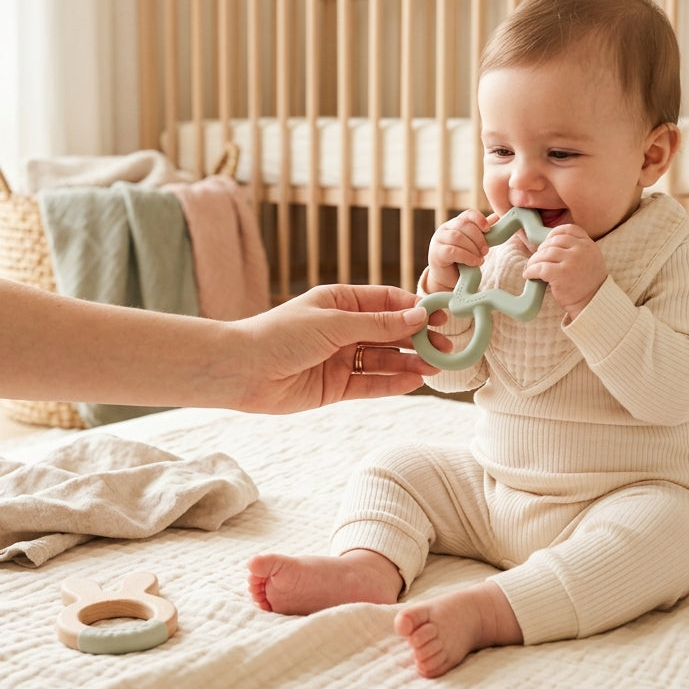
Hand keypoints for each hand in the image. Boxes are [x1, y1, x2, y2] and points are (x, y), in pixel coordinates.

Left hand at [233, 284, 446, 412]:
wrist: (242, 370)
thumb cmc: (281, 335)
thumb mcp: (334, 322)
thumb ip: (379, 324)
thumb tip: (418, 315)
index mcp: (340, 301)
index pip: (387, 302)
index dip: (415, 309)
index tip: (441, 316)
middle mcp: (343, 329)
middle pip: (390, 333)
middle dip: (418, 339)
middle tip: (445, 347)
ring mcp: (340, 358)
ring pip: (384, 359)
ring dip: (410, 362)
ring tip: (436, 367)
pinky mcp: (336, 386)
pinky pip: (371, 383)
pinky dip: (393, 383)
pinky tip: (415, 381)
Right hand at [424, 210, 496, 293]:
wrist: (449, 279)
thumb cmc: (462, 260)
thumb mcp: (474, 245)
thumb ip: (483, 232)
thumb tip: (497, 217)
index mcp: (455, 223)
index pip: (468, 214)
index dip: (479, 219)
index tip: (488, 229)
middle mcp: (445, 228)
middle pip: (463, 225)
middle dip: (478, 238)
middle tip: (486, 251)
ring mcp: (438, 239)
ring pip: (457, 237)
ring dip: (472, 248)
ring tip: (481, 259)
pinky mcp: (436, 252)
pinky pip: (452, 251)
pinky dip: (466, 256)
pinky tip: (475, 262)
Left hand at [523, 225, 606, 318]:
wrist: (592, 303)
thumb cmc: (588, 283)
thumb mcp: (590, 259)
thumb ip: (577, 248)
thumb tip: (550, 243)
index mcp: (588, 245)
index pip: (568, 230)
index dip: (554, 233)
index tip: (547, 241)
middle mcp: (581, 250)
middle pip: (553, 241)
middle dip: (542, 249)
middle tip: (537, 259)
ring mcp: (571, 261)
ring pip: (544, 253)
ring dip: (534, 260)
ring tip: (531, 267)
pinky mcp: (561, 274)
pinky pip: (540, 268)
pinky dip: (531, 271)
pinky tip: (528, 275)